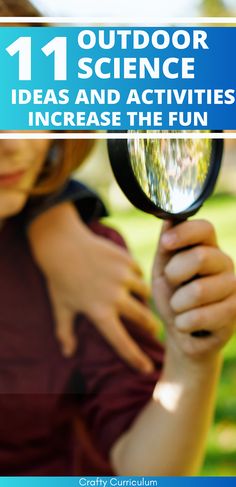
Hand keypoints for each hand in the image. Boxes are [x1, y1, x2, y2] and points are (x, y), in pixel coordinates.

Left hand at [28, 203, 158, 371]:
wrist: (61, 244)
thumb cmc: (59, 279)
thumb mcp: (60, 307)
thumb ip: (64, 332)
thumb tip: (67, 353)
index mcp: (98, 312)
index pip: (121, 341)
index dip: (135, 358)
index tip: (147, 369)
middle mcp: (114, 296)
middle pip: (143, 318)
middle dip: (151, 326)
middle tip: (153, 330)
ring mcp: (122, 276)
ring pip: (144, 292)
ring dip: (143, 298)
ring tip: (139, 300)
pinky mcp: (125, 260)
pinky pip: (139, 272)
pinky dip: (137, 277)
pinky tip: (130, 278)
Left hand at [152, 219, 235, 360]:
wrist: (181, 331)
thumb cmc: (171, 295)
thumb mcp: (162, 268)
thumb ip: (166, 245)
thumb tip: (169, 217)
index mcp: (208, 247)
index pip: (205, 228)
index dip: (185, 233)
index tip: (165, 244)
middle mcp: (225, 263)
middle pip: (201, 257)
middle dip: (175, 274)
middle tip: (173, 284)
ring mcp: (234, 287)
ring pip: (198, 291)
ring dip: (177, 304)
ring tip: (180, 308)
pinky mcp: (234, 312)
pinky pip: (200, 316)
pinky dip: (183, 322)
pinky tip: (186, 323)